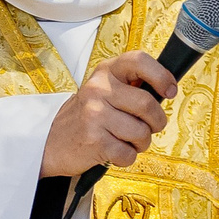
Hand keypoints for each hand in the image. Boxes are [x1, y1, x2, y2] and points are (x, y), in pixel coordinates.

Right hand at [42, 52, 174, 178]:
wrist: (50, 141)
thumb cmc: (85, 117)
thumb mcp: (103, 91)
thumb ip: (130, 87)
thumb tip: (165, 91)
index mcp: (105, 72)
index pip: (139, 61)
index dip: (161, 75)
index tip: (169, 91)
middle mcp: (98, 89)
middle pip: (147, 104)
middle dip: (156, 122)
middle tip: (148, 126)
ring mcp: (95, 115)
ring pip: (141, 132)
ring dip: (141, 143)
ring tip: (126, 141)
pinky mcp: (94, 141)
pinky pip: (128, 153)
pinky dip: (126, 157)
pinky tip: (113, 151)